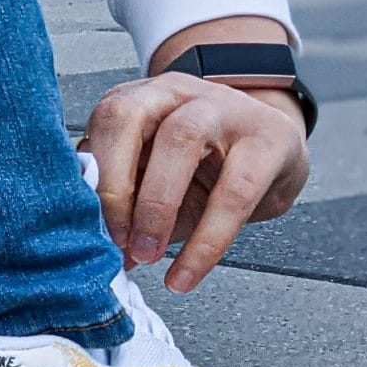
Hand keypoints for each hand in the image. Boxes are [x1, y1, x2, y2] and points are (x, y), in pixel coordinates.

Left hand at [83, 72, 308, 292]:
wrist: (277, 149)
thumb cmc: (205, 165)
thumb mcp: (154, 178)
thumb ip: (123, 206)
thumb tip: (98, 253)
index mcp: (137, 100)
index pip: (100, 124)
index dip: (91, 178)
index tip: (89, 230)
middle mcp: (173, 93)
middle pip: (127, 118)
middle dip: (113, 184)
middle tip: (115, 239)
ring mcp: (223, 107)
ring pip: (180, 140)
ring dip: (155, 207)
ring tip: (148, 254)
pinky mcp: (270, 139)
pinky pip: (235, 192)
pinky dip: (206, 241)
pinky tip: (186, 273)